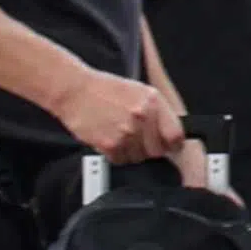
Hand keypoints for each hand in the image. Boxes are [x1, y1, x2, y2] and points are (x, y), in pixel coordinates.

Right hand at [62, 67, 192, 168]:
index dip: (173, 144)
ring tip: (119, 134)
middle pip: (157, 150)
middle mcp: (142, 116)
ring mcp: (127, 131)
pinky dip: (115, 154)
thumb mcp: (138, 91)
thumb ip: (157, 112)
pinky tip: (109, 138)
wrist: (74, 90)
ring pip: (139, 157)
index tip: (169, 146)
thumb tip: (171, 133)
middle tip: (137, 139)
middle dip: (149, 148)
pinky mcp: (110, 144)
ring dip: (130, 151)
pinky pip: (121, 160)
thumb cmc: (104, 89)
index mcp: (153, 101)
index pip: (175, 134)